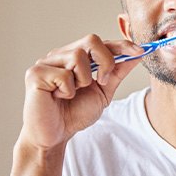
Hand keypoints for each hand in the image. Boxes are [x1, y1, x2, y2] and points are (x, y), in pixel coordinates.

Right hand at [19, 34, 142, 149]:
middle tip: (102, 82)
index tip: (140, 51)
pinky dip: (68, 90)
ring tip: (73, 94)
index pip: (101, 42)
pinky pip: (63, 74)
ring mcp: (46, 62)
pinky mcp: (35, 74)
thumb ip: (117, 72)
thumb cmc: (74, 113)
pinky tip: (59, 97)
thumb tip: (137, 54)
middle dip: (105, 61)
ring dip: (83, 80)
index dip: (122, 45)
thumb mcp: (103, 91)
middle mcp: (60, 55)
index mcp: (75, 57)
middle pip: (91, 40)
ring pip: (78, 56)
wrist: (54, 136)